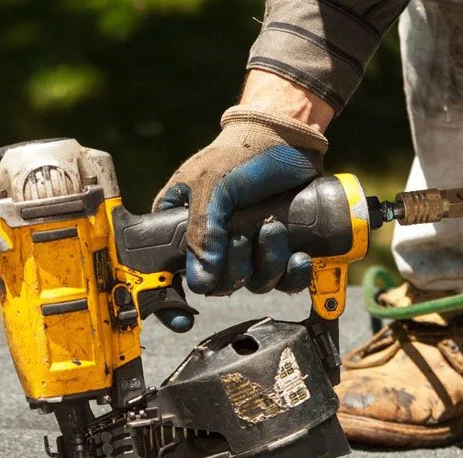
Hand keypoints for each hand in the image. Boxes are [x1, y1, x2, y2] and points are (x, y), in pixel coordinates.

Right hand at [154, 105, 329, 303]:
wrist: (289, 137)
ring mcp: (244, 249)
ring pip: (250, 284)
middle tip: (244, 236)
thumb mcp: (213, 186)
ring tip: (275, 230)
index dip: (168, 301)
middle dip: (236, 268)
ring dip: (267, 264)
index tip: (182, 316)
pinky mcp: (275, 250)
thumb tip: (200, 280)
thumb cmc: (242, 152)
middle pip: (216, 286)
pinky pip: (282, 281)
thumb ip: (202, 230)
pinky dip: (292, 274)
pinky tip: (299, 256)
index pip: (164, 274)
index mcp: (180, 228)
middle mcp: (210, 244)